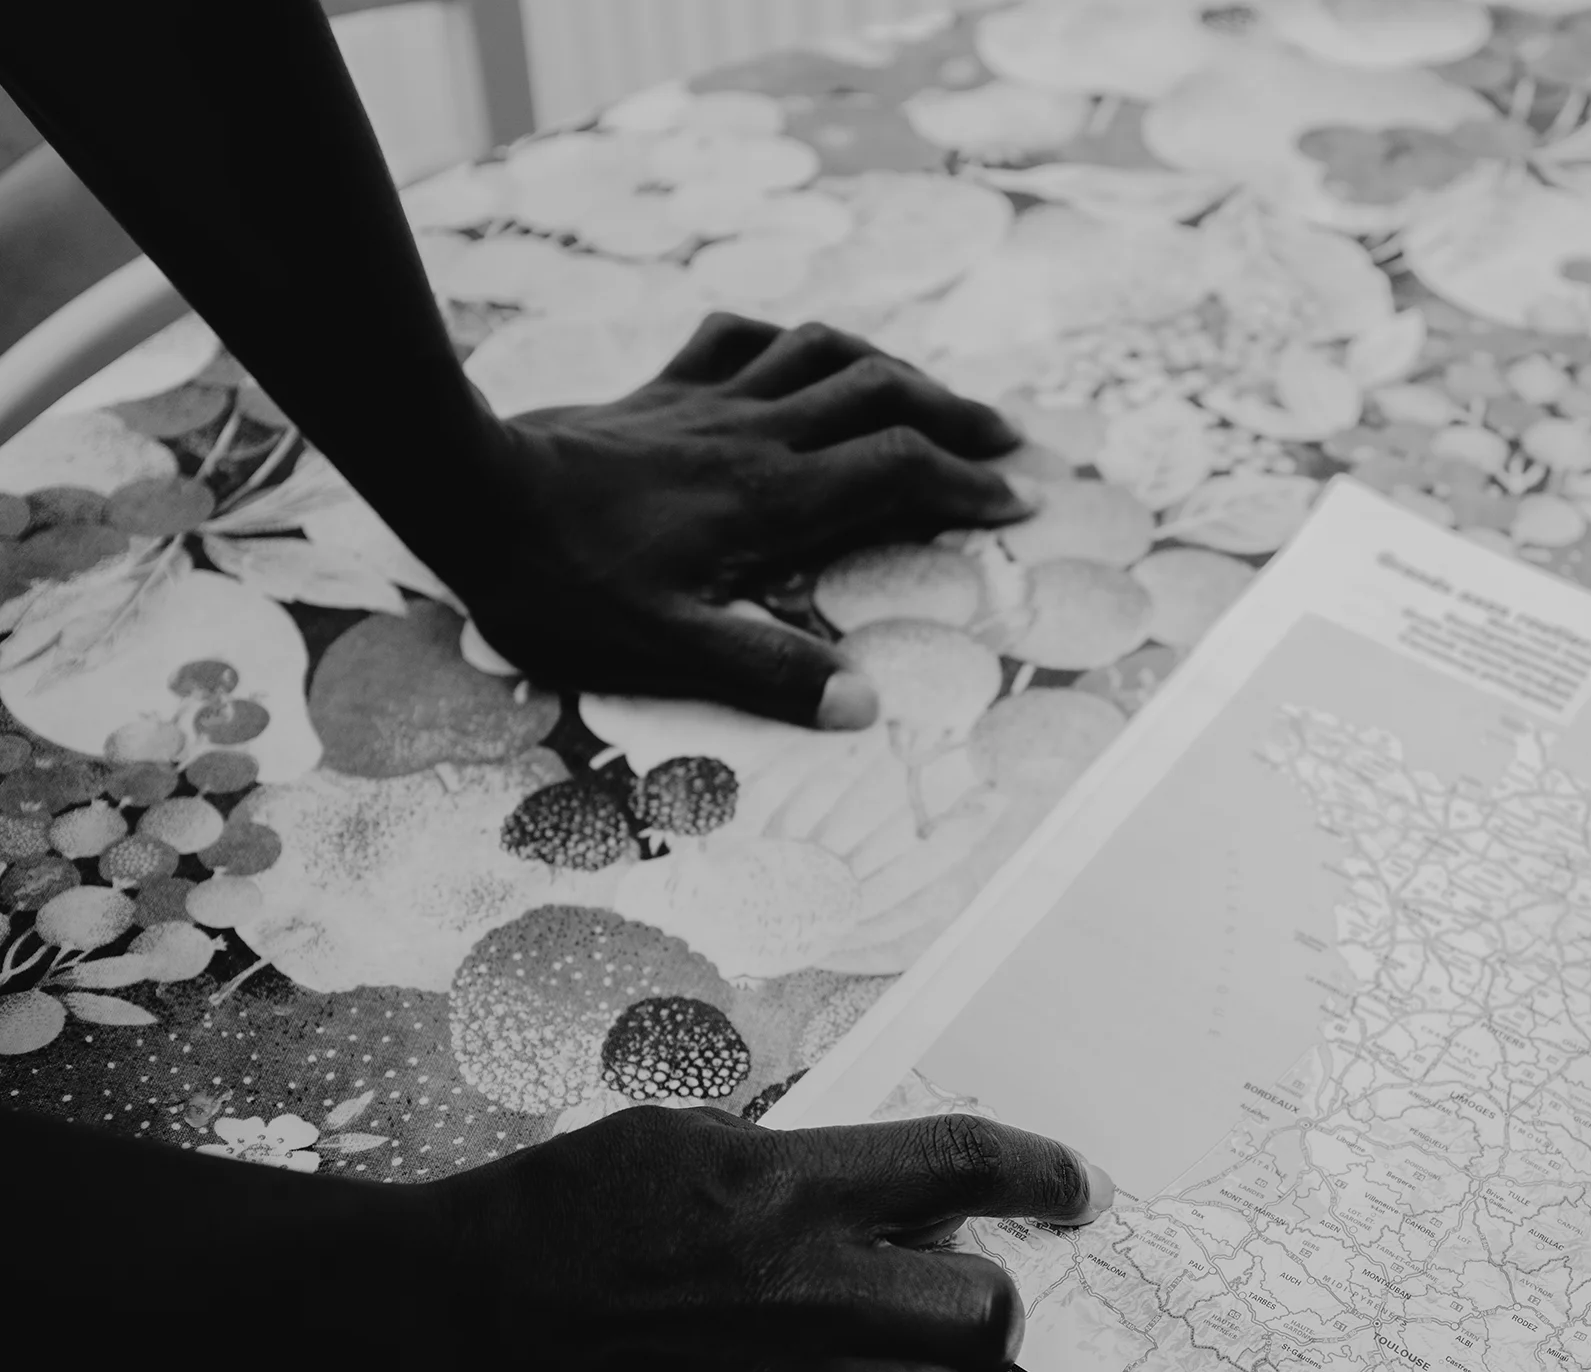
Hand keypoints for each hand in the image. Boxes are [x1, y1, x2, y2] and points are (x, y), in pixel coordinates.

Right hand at [412, 1105, 1110, 1371]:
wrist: (440, 1324)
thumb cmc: (551, 1216)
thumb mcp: (680, 1137)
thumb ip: (797, 1161)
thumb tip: (891, 1193)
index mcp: (787, 1186)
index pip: (962, 1162)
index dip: (1042, 1172)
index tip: (1077, 1189)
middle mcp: (801, 1291)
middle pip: (988, 1309)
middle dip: (995, 1313)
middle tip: (960, 1315)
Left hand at [458, 315, 1036, 728]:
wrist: (463, 490)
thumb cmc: (559, 580)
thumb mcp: (664, 649)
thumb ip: (767, 674)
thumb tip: (863, 704)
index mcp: (772, 501)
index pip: (899, 472)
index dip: (967, 486)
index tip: (1018, 505)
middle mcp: (754, 438)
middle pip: (883, 394)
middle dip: (955, 414)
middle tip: (1006, 441)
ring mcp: (707, 403)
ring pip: (825, 352)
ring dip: (891, 365)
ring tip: (929, 393)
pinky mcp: (659, 391)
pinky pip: (742, 339)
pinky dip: (789, 340)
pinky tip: (801, 355)